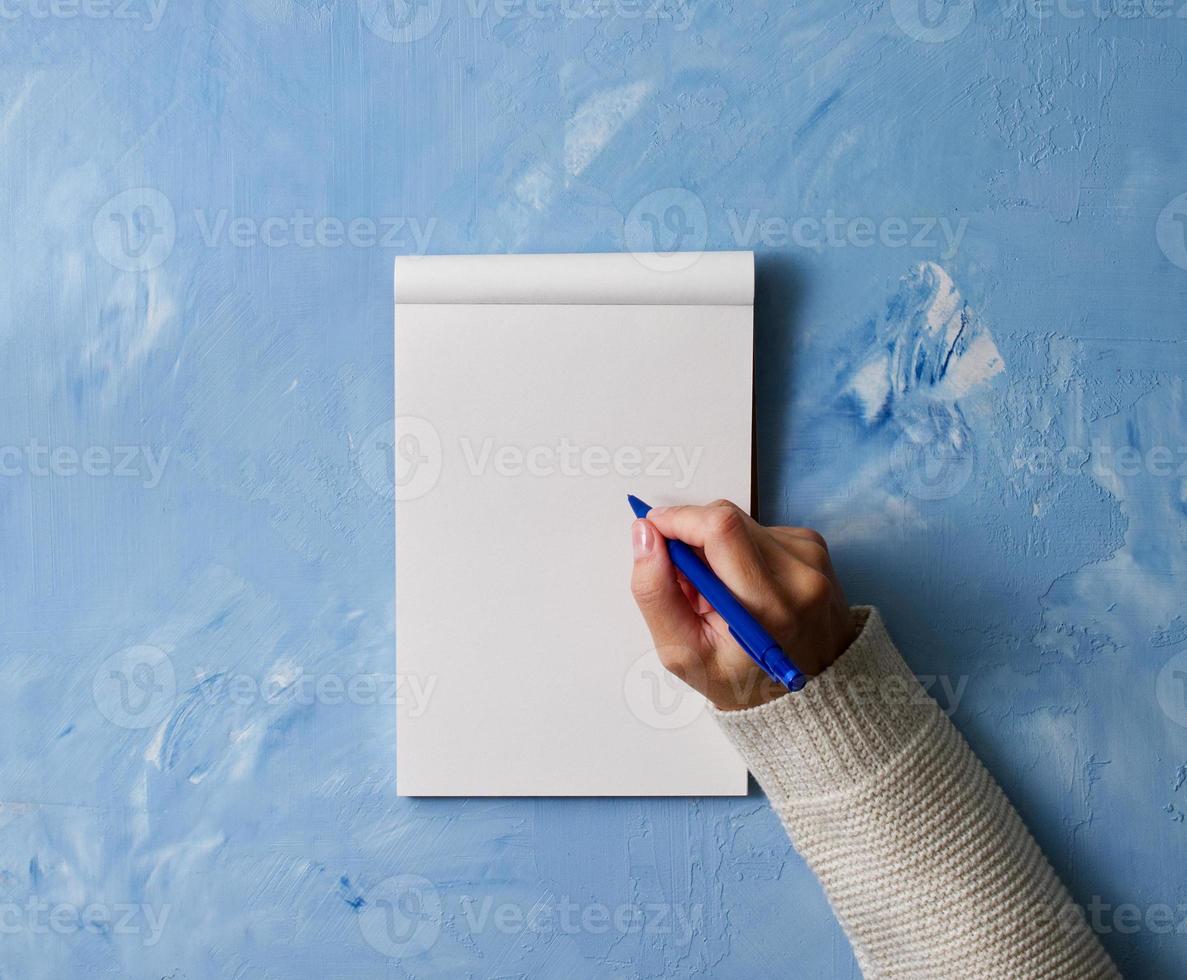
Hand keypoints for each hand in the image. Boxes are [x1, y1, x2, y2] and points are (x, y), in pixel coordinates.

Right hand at [629, 500, 856, 710]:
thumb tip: (644, 534)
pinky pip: (761, 529)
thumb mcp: (683, 654)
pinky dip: (741, 549)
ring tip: (721, 590)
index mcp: (767, 607)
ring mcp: (811, 558)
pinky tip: (745, 583)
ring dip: (717, 546)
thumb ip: (656, 593)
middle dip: (692, 536)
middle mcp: (798, 576)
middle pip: (727, 518)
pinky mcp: (815, 547)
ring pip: (742, 522)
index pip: (720, 529)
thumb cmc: (744, 679)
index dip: (678, 519)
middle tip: (687, 579)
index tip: (654, 531)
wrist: (810, 686)